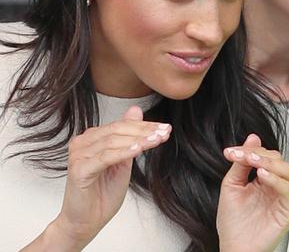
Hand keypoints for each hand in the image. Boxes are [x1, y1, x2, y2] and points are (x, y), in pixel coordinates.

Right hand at [44, 106, 171, 249]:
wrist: (86, 222)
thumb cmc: (103, 193)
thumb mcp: (123, 161)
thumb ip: (129, 137)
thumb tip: (136, 110)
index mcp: (92, 138)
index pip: (122, 125)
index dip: (145, 125)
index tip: (166, 128)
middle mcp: (83, 142)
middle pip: (118, 130)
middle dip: (145, 130)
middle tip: (164, 132)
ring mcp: (79, 155)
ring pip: (113, 141)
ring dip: (138, 140)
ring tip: (156, 140)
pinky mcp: (79, 169)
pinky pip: (105, 157)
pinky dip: (123, 152)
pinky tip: (138, 150)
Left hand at [217, 134, 288, 251]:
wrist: (234, 248)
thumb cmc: (233, 224)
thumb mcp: (232, 186)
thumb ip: (241, 163)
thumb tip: (252, 137)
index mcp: (263, 179)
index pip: (264, 155)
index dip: (249, 150)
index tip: (231, 152)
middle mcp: (275, 186)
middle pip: (278, 159)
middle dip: (261, 154)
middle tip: (245, 156)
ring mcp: (284, 197)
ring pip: (288, 171)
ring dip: (270, 163)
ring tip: (254, 163)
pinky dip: (277, 181)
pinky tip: (263, 176)